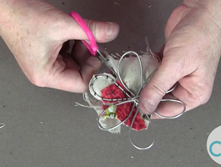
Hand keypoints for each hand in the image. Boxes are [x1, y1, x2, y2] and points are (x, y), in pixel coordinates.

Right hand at [0, 0, 118, 91]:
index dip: (91, 69)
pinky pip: (68, 56)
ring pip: (75, 64)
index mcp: (47, 76)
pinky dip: (73, 45)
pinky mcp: (47, 58)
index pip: (80, 84)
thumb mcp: (64, 25)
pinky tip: (68, 34)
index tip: (95, 53)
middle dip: (86, 55)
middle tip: (86, 39)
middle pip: (78, 73)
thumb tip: (112, 32)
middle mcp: (46, 75)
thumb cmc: (24, 18)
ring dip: (80, 48)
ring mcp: (46, 66)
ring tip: (74, 33)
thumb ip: (91, 30)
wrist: (6, 7)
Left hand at [139, 0, 220, 116]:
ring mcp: (176, 73)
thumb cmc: (200, 35)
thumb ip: (159, 86)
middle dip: (145, 94)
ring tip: (130, 79)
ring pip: (154, 84)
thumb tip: (146, 106)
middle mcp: (186, 85)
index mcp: (195, 93)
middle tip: (128, 92)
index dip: (152, 110)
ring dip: (143, 81)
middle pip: (160, 97)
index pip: (169, 110)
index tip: (133, 108)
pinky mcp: (168, 62)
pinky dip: (144, 69)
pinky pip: (153, 71)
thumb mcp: (177, 65)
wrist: (201, 10)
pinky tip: (136, 68)